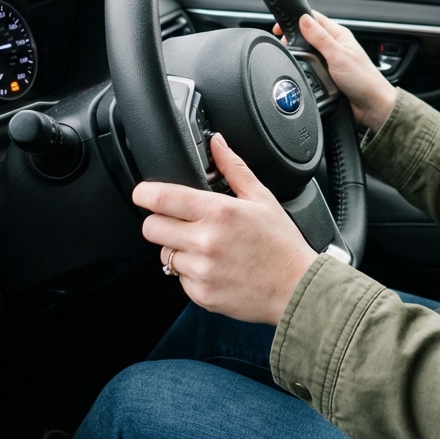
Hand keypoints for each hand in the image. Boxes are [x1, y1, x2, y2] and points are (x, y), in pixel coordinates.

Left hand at [133, 133, 318, 324]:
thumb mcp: (262, 198)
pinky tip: (214, 267)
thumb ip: (233, 168)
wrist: (297, 289)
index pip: (162, 198)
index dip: (144, 193)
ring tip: (206, 247)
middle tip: (180, 222)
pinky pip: (179, 279)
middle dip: (160, 222)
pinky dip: (191, 273)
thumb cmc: (282, 244)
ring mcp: (202, 270)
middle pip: (151, 228)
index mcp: (218, 212)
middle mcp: (205, 241)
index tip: (142, 193)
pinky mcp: (201, 295)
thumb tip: (217, 143)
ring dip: (177, 249)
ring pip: (164, 255)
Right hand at [275, 11, 396, 132]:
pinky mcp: (326, 74)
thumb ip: (320, 38)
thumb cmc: (364, 80)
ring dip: (299, 53)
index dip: (296, 19)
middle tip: (283, 44)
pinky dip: (304, 67)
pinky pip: (310, 67)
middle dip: (294, 38)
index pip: (314, 19)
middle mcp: (334, 46)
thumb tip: (303, 20)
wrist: (371, 106)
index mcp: (338, 35)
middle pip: (307, 34)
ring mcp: (329, 60)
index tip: (280, 27)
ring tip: (290, 56)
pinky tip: (300, 69)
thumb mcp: (338, 56)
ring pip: (307, 51)